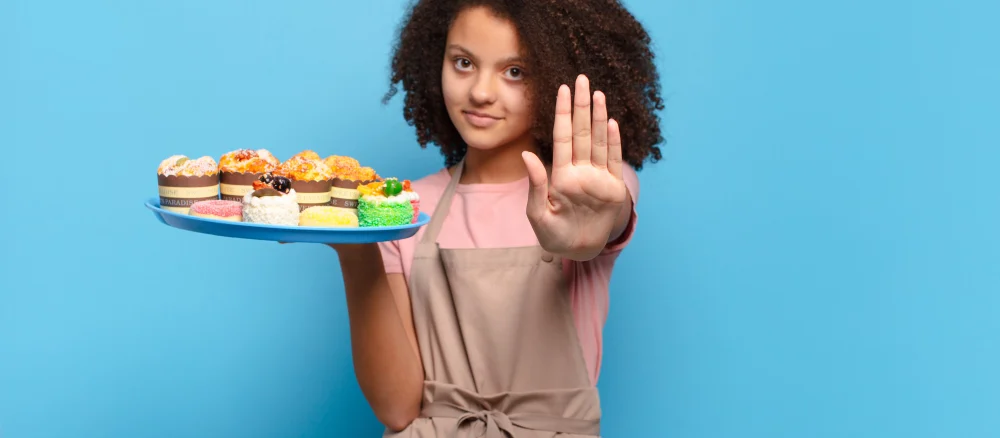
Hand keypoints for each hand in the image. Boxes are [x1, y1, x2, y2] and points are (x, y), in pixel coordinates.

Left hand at [521, 74, 627, 260]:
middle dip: (581, 106)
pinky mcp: (612, 189)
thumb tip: (526, 155)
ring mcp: (597, 178)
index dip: (562, 114)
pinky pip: (612, 161)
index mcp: (560, 175)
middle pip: (581, 132)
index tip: (562, 90)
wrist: (578, 251)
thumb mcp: (538, 214)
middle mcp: (579, 171)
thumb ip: (534, 186)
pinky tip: (610, 123)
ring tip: (598, 94)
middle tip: (582, 79)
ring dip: (598, 118)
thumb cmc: (554, 235)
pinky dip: (612, 143)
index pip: (562, 137)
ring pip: (597, 141)